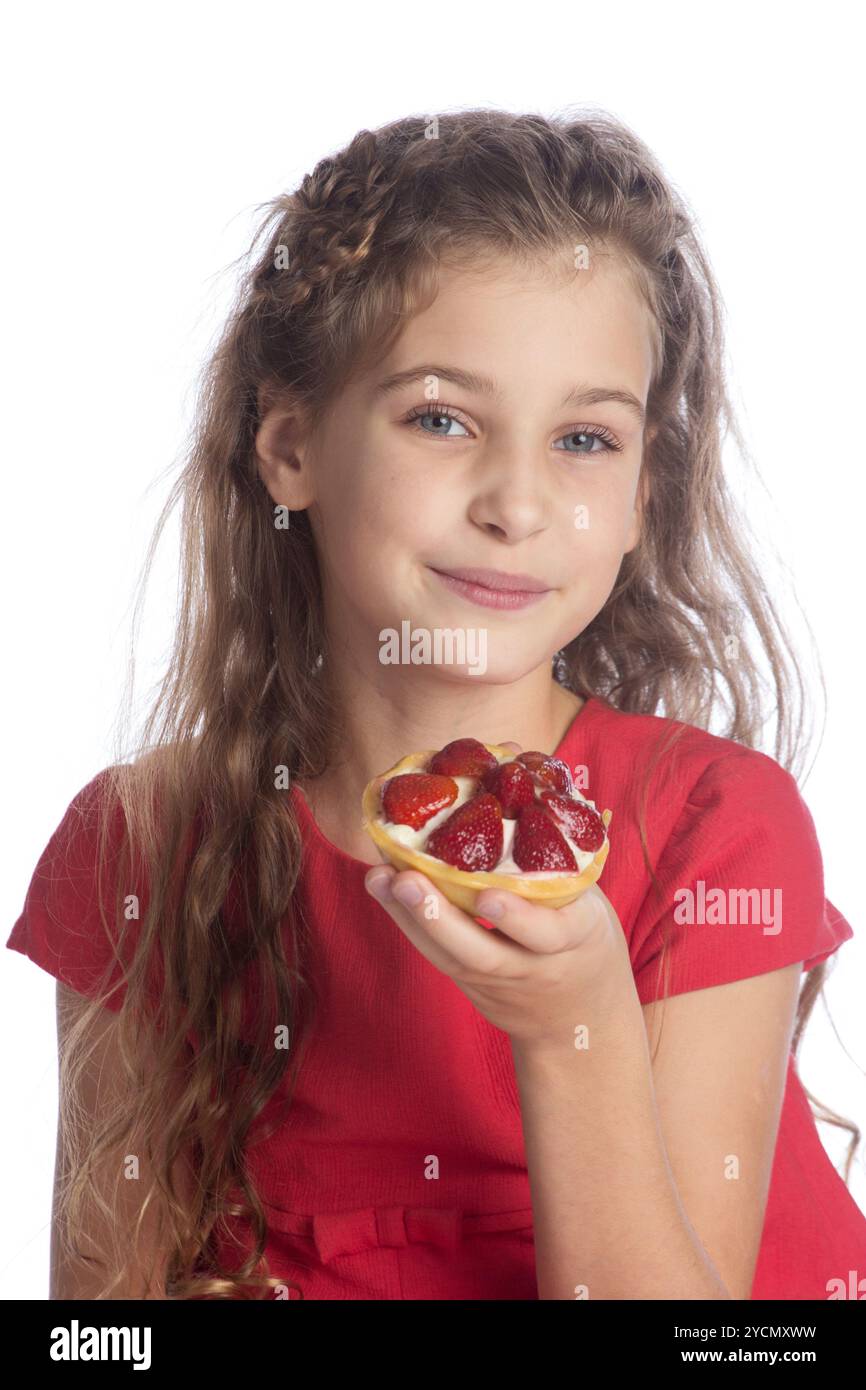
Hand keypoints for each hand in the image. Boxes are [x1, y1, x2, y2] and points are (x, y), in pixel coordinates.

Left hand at [363, 864, 630, 1052]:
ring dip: (409, 917)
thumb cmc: (584, 935)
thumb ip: (555, 848)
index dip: (517, 917)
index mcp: (575, 939)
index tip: (488, 895)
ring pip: (449, 958)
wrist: (580, 1015)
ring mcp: (497, 982)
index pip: (547, 934)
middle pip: (482, 955)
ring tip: (377, 877)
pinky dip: (408, 920)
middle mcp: (531, 967)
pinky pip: (438, 955)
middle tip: (404, 879)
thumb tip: (514, 757)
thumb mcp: (589, 898)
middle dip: (439, 918)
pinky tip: (382, 885)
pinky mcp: (470, 986)